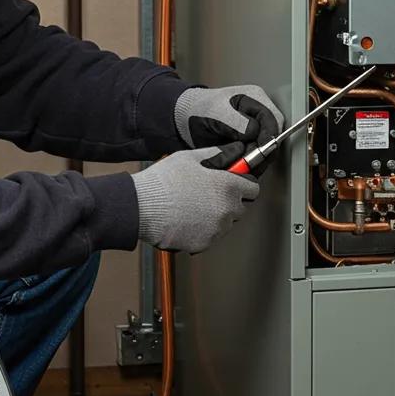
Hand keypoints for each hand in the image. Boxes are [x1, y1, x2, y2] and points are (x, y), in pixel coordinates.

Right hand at [131, 146, 258, 252]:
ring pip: (226, 223)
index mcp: (228, 186)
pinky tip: (186, 219)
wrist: (141, 207)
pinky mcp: (205, 243)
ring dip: (216, 216)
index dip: (243, 184)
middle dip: (229, 201)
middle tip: (207, 194)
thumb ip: (217, 154)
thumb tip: (233, 152)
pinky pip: (211, 236)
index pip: (253, 189)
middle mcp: (227, 209)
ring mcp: (217, 229)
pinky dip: (203, 231)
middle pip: (241, 207)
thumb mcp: (191, 157)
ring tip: (192, 206)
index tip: (235, 183)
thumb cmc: (164, 181)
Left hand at [174, 85, 283, 159]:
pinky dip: (248, 163)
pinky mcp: (247, 144)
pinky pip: (255, 156)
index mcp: (254, 99)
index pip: (273, 118)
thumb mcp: (216, 111)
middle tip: (248, 160)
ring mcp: (254, 131)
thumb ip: (236, 121)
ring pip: (265, 149)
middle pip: (272, 136)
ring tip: (240, 164)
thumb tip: (255, 132)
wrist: (185, 120)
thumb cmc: (198, 110)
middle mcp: (257, 115)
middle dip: (262, 150)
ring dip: (255, 160)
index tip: (260, 148)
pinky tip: (238, 166)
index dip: (269, 135)